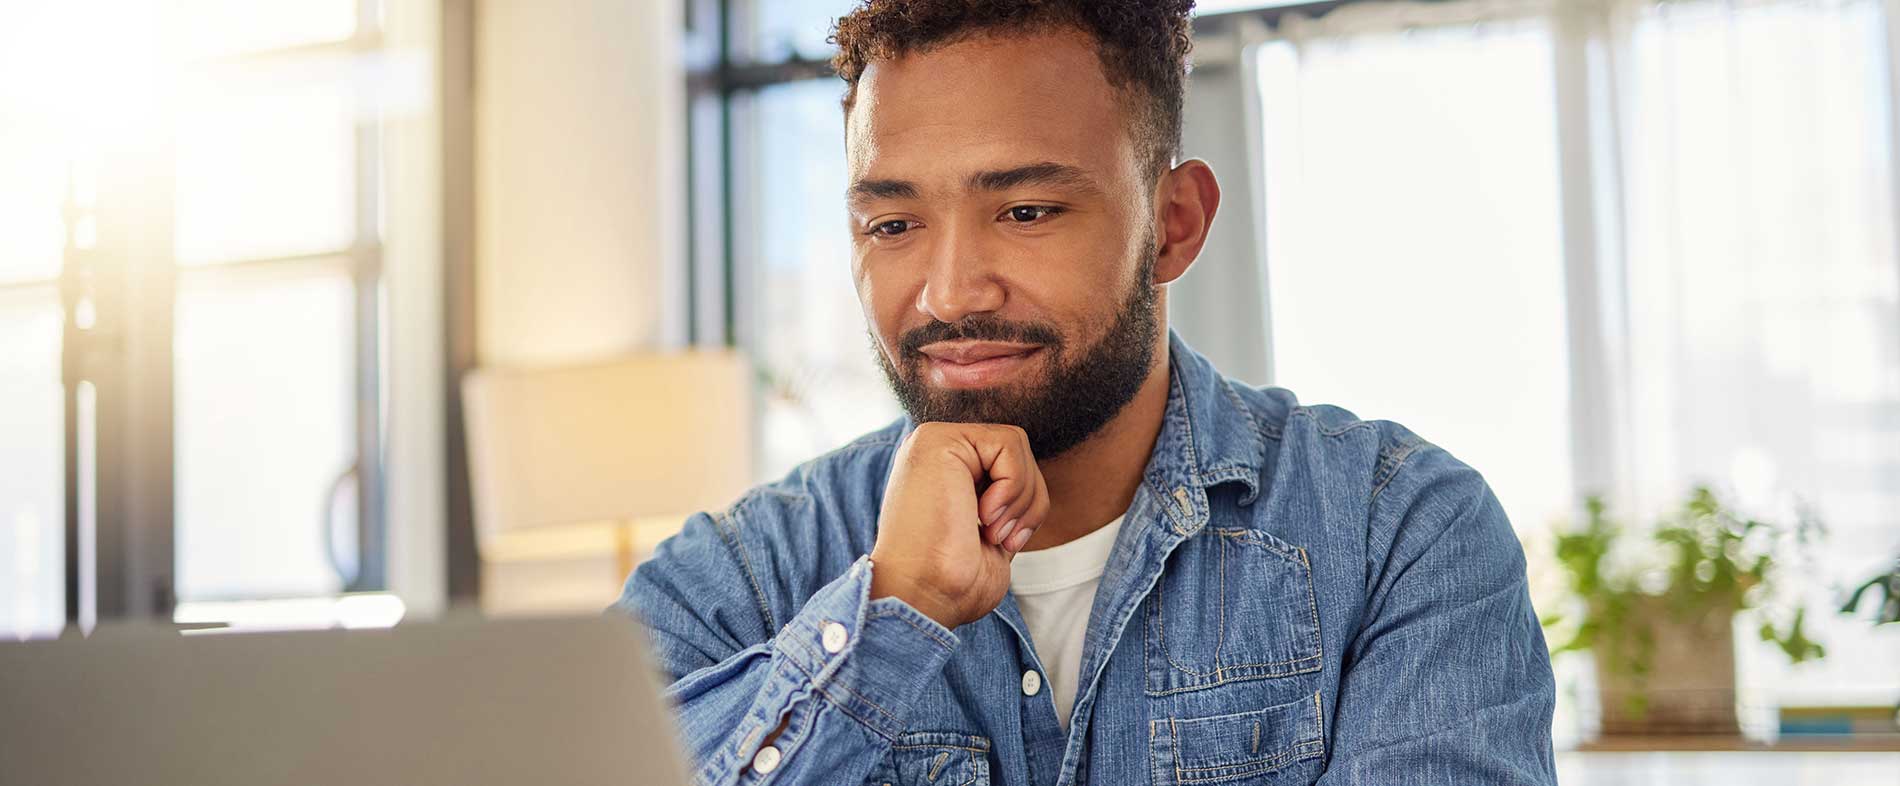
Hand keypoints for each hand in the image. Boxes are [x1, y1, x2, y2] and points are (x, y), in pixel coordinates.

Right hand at [868, 422, 1049, 628]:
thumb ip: (1006, 502)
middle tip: (1001, 539)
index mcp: (944, 472)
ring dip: (1020, 497)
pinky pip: (1008, 443)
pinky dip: (1012, 485)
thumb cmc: (953, 583)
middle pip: (1017, 452)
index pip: (1011, 465)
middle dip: (1028, 501)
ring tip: (992, 531)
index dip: (1025, 506)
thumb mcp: (993, 534)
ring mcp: (932, 441)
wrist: (922, 598)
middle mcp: (935, 451)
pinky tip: (984, 516)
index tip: (1005, 543)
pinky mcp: (937, 440)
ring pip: (1016, 444)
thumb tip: (1033, 488)